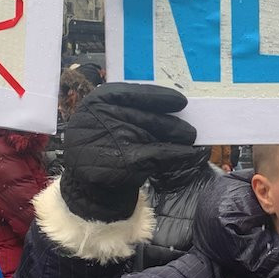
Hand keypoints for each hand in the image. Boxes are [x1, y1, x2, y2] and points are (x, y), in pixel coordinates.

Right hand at [59, 83, 205, 221]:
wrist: (85, 184)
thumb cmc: (100, 145)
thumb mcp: (105, 119)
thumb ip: (130, 109)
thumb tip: (172, 106)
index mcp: (98, 101)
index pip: (132, 93)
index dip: (159, 97)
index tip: (180, 101)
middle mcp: (105, 117)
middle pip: (148, 117)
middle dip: (173, 123)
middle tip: (192, 127)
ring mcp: (117, 139)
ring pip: (157, 135)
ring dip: (179, 138)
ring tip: (193, 138)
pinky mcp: (130, 162)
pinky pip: (162, 155)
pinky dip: (179, 154)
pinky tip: (191, 154)